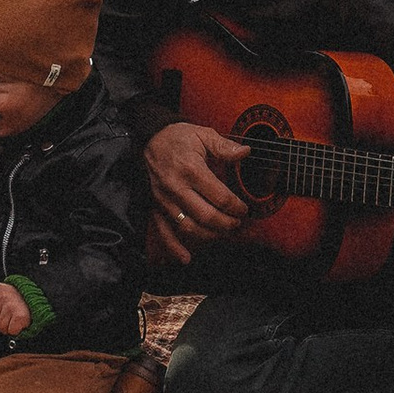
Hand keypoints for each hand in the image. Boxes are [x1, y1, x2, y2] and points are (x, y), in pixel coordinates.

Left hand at [0, 283, 31, 338]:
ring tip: (11, 319)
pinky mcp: (20, 316)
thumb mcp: (0, 294)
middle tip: (2, 320)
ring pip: (0, 327)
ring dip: (5, 327)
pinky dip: (15, 330)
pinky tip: (17, 323)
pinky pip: (11, 331)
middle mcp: (2, 297)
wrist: (36, 297)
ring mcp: (11, 306)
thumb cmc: (16, 299)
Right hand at [145, 118, 252, 262]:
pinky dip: (173, 248)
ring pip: (188, 227)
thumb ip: (224, 146)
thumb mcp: (202, 134)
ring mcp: (164, 200)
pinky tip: (186, 258)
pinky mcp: (155, 207)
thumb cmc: (178, 137)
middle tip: (238, 224)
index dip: (236, 206)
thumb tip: (245, 152)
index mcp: (191, 169)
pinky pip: (162, 231)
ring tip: (223, 234)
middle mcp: (176, 188)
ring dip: (209, 235)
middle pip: (206, 215)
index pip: (219, 196)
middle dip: (226, 224)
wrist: (148, 139)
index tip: (244, 209)